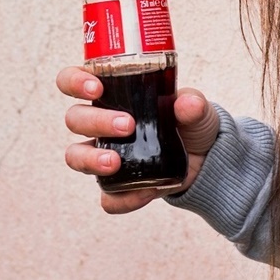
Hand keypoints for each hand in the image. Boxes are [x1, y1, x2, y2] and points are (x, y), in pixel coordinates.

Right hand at [58, 66, 221, 213]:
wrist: (206, 159)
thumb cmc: (189, 123)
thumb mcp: (196, 108)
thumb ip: (193, 104)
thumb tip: (187, 105)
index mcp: (111, 95)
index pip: (73, 82)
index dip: (75, 82)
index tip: (96, 88)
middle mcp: (100, 125)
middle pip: (75, 119)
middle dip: (96, 121)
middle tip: (127, 126)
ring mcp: (105, 155)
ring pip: (76, 157)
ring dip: (91, 159)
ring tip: (114, 163)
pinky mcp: (119, 186)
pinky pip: (108, 197)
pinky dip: (122, 198)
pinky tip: (146, 191)